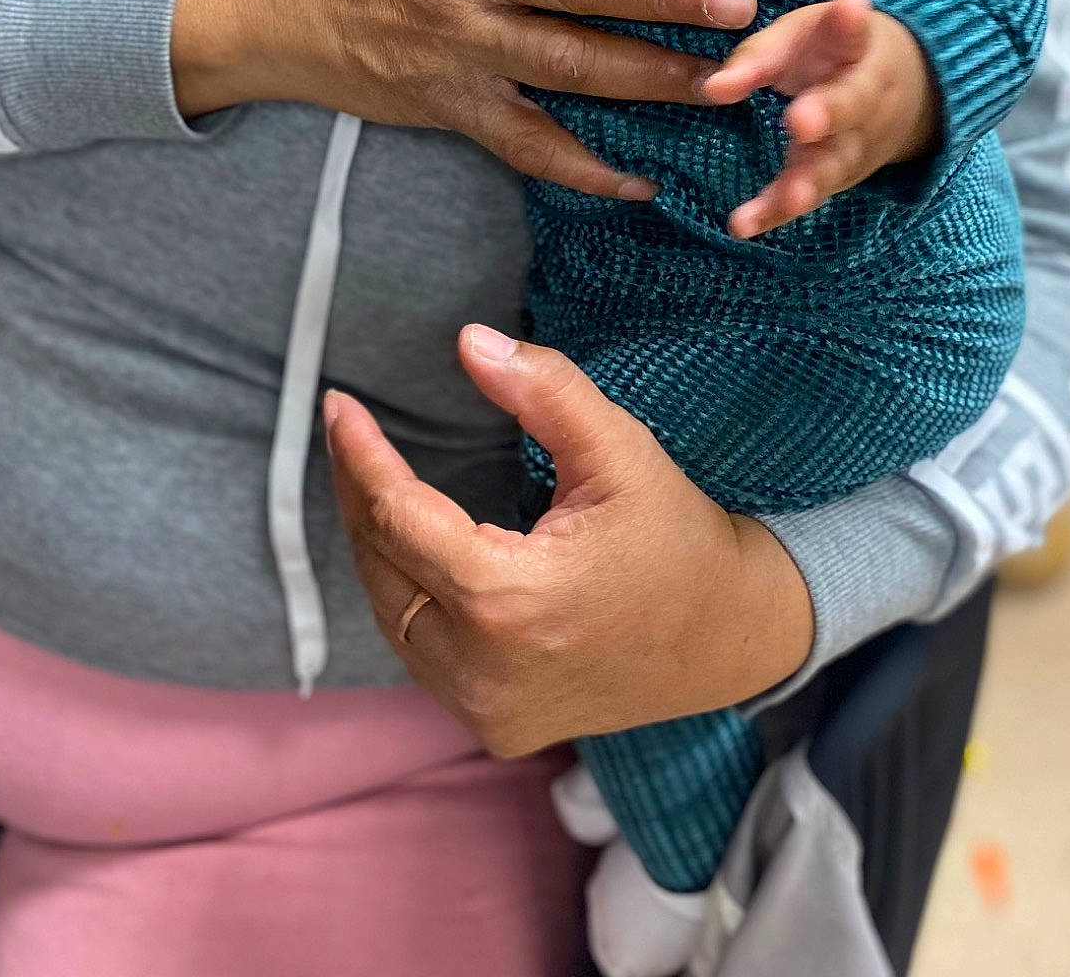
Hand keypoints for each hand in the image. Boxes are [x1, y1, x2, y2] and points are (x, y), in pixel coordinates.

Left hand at [324, 326, 813, 755]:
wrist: (730, 635)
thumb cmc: (676, 536)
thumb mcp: (619, 450)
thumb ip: (544, 390)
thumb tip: (467, 343)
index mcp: (509, 601)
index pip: (398, 517)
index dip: (361, 456)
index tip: (340, 407)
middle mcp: (483, 670)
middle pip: (383, 568)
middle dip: (358, 493)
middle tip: (347, 431)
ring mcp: (486, 709)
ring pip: (391, 616)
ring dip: (378, 546)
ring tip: (369, 478)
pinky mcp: (496, 727)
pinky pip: (421, 654)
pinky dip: (407, 596)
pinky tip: (410, 548)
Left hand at [699, 0, 937, 238]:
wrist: (907, 92)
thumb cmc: (834, 54)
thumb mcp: (803, 37)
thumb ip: (759, 57)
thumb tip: (711, 89)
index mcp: (859, 48)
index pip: (856, 34)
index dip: (851, 23)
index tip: (851, 6)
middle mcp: (867, 98)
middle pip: (851, 106)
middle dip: (827, 113)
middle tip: (802, 120)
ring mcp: (857, 143)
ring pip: (833, 164)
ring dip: (807, 182)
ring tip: (789, 196)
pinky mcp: (838, 176)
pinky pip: (807, 195)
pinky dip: (776, 212)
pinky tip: (743, 225)